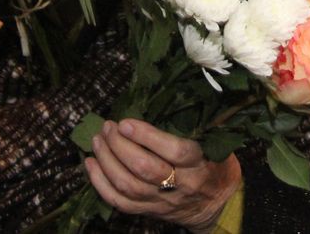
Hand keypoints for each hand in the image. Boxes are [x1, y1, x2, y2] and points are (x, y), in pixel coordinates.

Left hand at [86, 118, 240, 233]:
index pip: (175, 152)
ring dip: (107, 161)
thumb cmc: (216, 164)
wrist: (218, 204)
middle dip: (120, 146)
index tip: (127, 122)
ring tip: (98, 140)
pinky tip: (91, 164)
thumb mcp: (217, 145)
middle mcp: (180, 185)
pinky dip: (101, 184)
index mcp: (200, 165)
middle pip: (144, 169)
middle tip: (108, 126)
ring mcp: (161, 201)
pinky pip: (119, 202)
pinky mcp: (148, 212)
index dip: (148, 137)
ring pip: (128, 185)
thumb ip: (198, 129)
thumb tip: (171, 98)